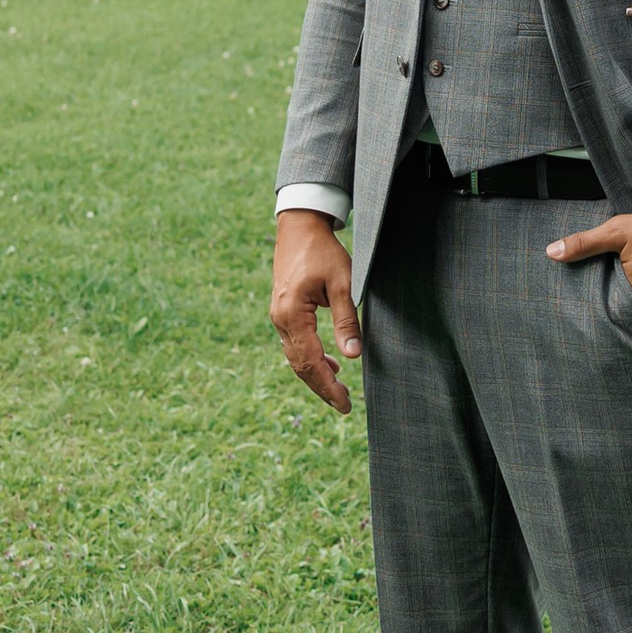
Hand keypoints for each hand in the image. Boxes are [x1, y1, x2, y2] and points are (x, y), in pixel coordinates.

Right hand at [271, 209, 361, 410]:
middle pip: (299, 365)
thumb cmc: (323, 251)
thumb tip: (353, 356)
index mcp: (292, 314)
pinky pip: (294, 343)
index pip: (311, 362)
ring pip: (295, 357)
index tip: (345, 404)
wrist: (299, 226)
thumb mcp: (343, 283)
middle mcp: (280, 319)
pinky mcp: (283, 311)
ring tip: (339, 390)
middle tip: (344, 406)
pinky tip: (328, 363)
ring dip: (316, 374)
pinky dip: (310, 358)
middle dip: (322, 387)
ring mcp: (278, 316)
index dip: (328, 386)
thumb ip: (346, 320)